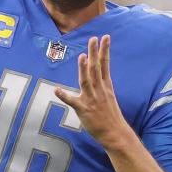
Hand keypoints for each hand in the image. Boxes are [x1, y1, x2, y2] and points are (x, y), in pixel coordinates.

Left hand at [54, 35, 133, 150]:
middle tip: (93, 39)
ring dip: (84, 69)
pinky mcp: (84, 110)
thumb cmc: (111, 116)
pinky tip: (56, 89)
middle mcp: (99, 90)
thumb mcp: (109, 97)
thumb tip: (99, 74)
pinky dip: (64, 95)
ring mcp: (92, 99)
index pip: (105, 64)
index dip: (104, 50)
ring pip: (86, 81)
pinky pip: (72, 101)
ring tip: (82, 56)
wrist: (115, 133)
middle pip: (96, 68)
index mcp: (106, 86)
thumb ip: (102, 84)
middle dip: (94, 53)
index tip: (105, 37)